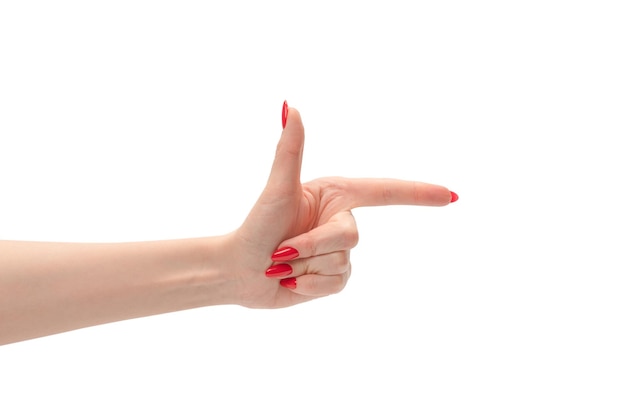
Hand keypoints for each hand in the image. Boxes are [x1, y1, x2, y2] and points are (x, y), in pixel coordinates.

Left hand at [227, 103, 455, 307]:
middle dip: (313, 246)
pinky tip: (290, 280)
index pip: (385, 191)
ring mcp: (339, 251)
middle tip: (281, 251)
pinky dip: (309, 285)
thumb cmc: (255, 226)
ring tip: (281, 263)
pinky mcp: (333, 277)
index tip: (452, 196)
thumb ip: (289, 150)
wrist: (239, 272)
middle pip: (350, 237)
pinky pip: (336, 284)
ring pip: (342, 263)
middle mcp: (341, 220)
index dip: (418, 193)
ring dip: (305, 266)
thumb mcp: (277, 189)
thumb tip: (289, 107)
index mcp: (335, 195)